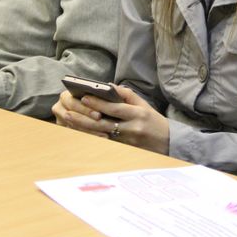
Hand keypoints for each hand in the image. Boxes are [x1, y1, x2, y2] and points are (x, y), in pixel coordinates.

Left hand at [52, 85, 169, 154]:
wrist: (168, 142)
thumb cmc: (154, 121)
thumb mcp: (144, 105)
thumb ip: (127, 95)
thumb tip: (108, 86)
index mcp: (138, 114)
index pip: (115, 108)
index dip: (99, 103)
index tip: (84, 98)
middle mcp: (132, 128)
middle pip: (104, 123)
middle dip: (85, 117)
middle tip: (69, 111)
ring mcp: (127, 141)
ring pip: (101, 134)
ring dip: (83, 128)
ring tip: (69, 121)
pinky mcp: (124, 149)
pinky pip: (104, 142)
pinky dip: (91, 136)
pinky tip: (79, 131)